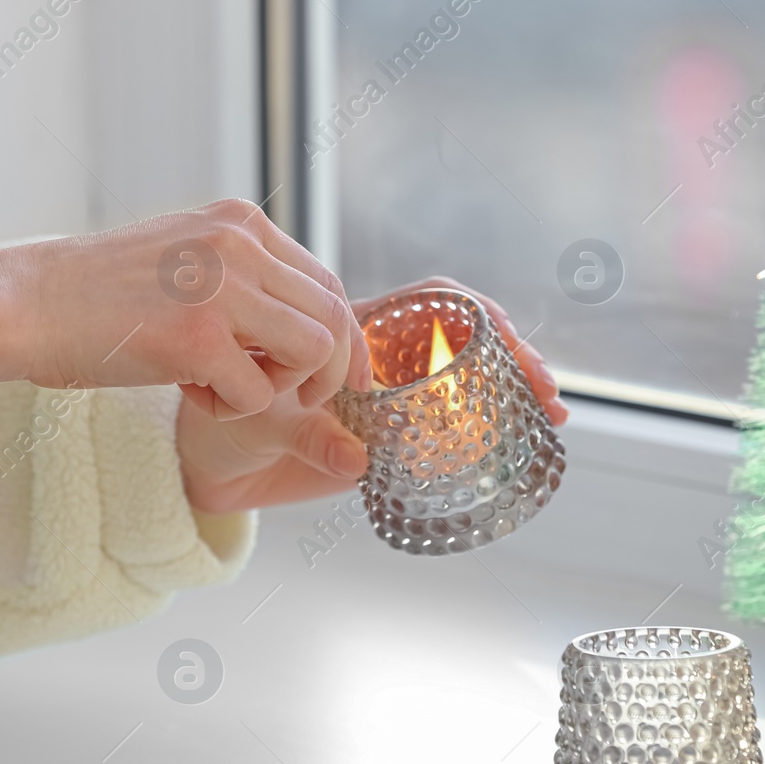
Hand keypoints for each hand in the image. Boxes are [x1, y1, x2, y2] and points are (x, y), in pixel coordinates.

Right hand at [0, 199, 371, 417]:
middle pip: (332, 316)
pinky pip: (258, 396)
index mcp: (239, 222)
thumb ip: (242, 273)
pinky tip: (189, 394)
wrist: (23, 303)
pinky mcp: (195, 338)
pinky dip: (232, 410)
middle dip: (327, 372)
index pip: (326, 280)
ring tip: (229, 388)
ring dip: (281, 389)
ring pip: (311, 353)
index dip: (345, 336)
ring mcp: (220, 288)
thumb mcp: (183, 256)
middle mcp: (238, 244)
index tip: (344, 377)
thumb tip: (302, 318)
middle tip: (297, 400)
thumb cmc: (95, 294)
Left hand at [178, 276, 567, 513]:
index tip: (504, 335)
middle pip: (464, 337)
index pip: (426, 301)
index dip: (472, 313)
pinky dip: (493, 423)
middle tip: (545, 386)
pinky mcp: (398, 435)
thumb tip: (356, 459)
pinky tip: (529, 433)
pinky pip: (454, 421)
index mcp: (352, 329)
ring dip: (514, 389)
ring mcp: (395, 395)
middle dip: (513, 354)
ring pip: (467, 377)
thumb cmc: (227, 419)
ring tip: (551, 413)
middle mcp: (382, 357)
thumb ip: (307, 437)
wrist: (213, 462)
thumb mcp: (260, 419)